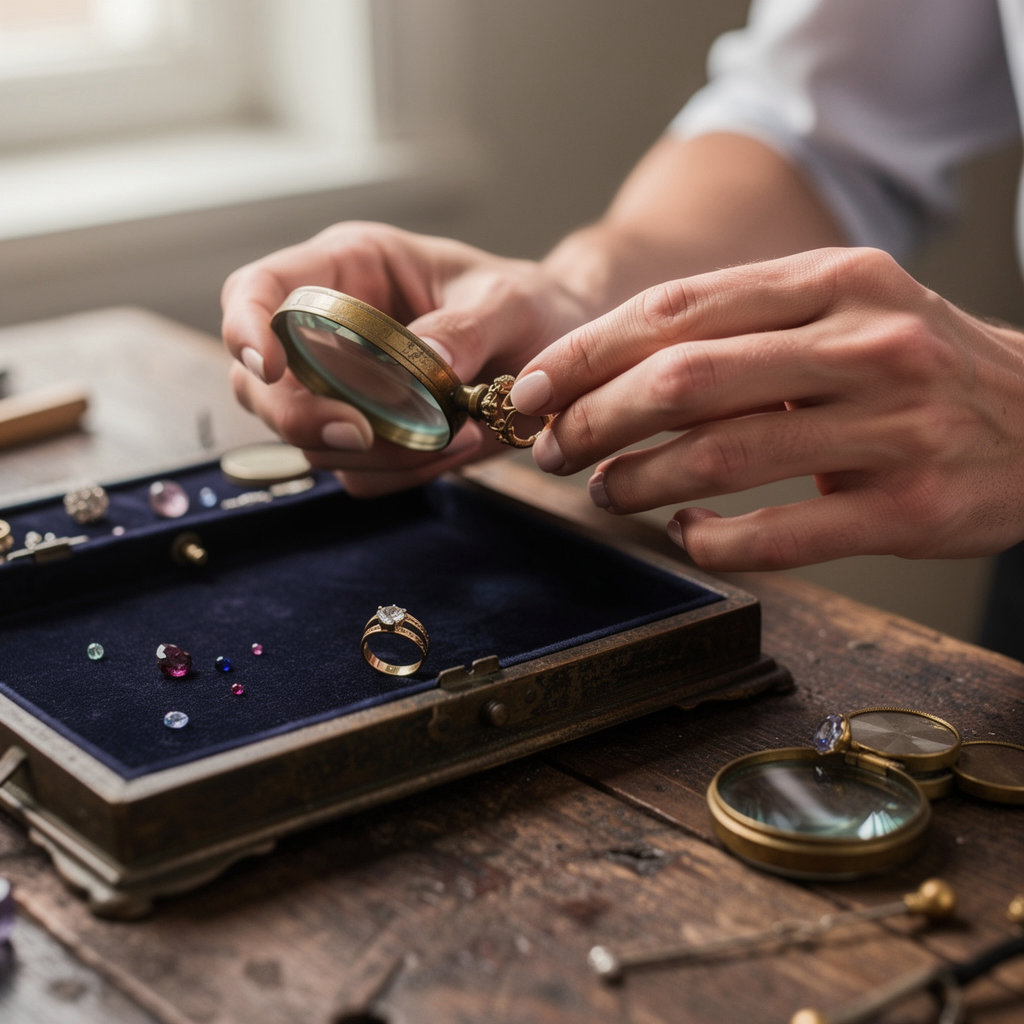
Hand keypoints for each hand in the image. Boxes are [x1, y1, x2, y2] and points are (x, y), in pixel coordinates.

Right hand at [221, 221, 590, 495]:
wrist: (553, 350)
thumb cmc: (526, 305)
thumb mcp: (509, 302)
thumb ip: (465, 328)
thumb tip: (421, 366)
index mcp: (348, 270)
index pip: (258, 288)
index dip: (245, 326)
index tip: (265, 366)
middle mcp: (330, 330)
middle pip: (263, 384)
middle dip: (304, 416)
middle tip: (363, 432)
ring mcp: (343, 390)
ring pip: (309, 440)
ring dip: (373, 452)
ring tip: (456, 432)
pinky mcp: (368, 436)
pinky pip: (357, 473)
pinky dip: (400, 472)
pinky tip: (456, 447)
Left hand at [510, 247, 1023, 569]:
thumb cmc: (917, 363)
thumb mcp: (843, 310)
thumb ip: (741, 326)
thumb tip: (612, 371)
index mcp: (834, 281)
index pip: (676, 310)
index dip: (586, 354)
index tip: (532, 389)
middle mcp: (864, 343)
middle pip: (683, 380)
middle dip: (593, 420)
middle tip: (554, 450)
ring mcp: (892, 428)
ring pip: (721, 458)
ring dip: (638, 482)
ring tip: (605, 492)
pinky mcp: (910, 510)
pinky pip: (779, 536)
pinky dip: (712, 541)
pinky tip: (687, 535)